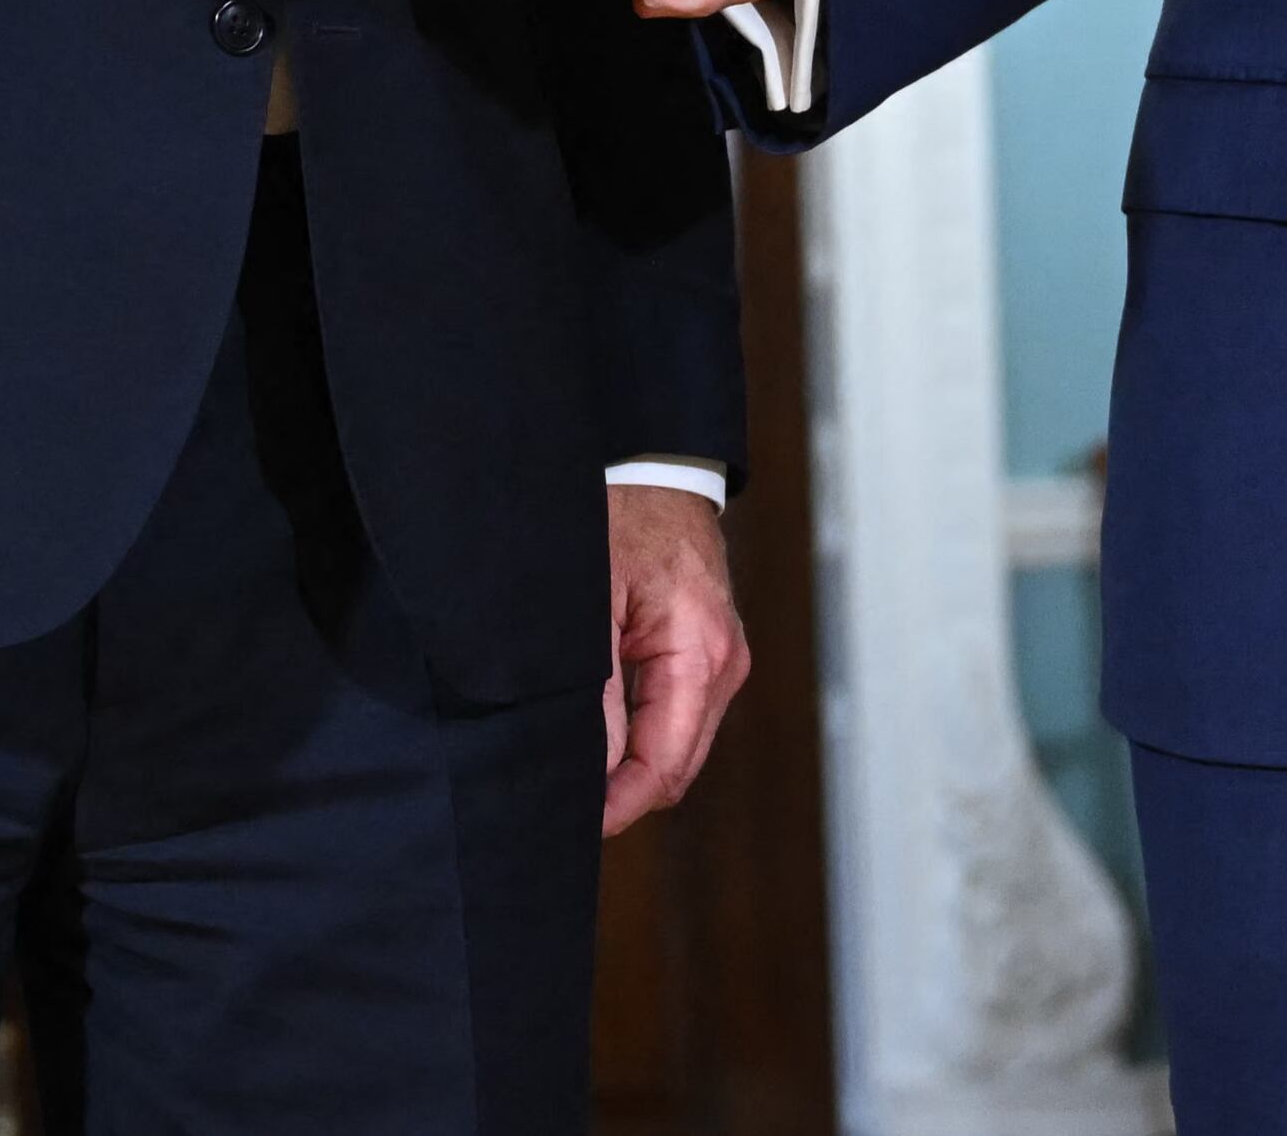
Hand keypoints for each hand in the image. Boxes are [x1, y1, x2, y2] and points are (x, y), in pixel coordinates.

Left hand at [602, 481, 750, 834]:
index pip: (664, 766)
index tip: (572, 824)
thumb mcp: (592, 605)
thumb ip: (595, 693)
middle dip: (624, 794)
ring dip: (633, 766)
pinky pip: (680, 716)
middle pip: (677, 769)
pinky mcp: (712, 653)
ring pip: (680, 748)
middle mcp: (725, 664)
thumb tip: (592, 771)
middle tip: (561, 803)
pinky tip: (601, 734)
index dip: (617, 806)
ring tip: (574, 768)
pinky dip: (645, 736)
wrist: (655, 463)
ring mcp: (724, 660)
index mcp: (701, 655)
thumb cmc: (620, 518)